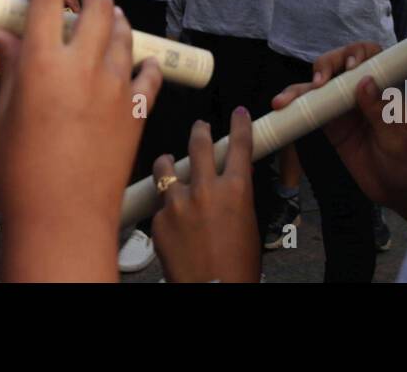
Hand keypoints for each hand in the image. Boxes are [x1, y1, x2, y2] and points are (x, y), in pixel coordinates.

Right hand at [0, 0, 163, 281]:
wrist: (63, 216)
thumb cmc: (26, 174)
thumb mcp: (4, 114)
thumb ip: (11, 68)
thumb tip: (3, 37)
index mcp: (43, 64)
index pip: (48, 2)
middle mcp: (84, 67)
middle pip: (97, 6)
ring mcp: (115, 86)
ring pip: (124, 33)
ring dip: (117, 19)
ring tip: (111, 16)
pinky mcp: (136, 109)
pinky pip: (149, 73)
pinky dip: (145, 62)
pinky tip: (140, 61)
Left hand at [151, 109, 260, 282]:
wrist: (213, 292)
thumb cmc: (236, 266)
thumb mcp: (248, 225)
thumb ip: (237, 198)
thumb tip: (231, 184)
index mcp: (236, 191)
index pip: (239, 145)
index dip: (240, 125)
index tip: (239, 114)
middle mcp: (206, 190)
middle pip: (198, 144)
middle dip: (199, 130)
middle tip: (200, 127)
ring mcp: (178, 203)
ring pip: (166, 166)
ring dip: (169, 163)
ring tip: (168, 164)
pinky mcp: (158, 219)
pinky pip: (159, 203)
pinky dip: (165, 206)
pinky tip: (171, 218)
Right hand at [271, 43, 406, 223]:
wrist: (398, 191)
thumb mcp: (398, 138)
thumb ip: (381, 112)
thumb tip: (364, 81)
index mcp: (383, 89)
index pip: (370, 57)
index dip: (357, 54)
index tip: (350, 68)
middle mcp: (361, 93)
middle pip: (338, 65)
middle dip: (325, 66)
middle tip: (318, 83)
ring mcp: (343, 108)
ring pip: (318, 88)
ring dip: (299, 89)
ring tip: (282, 101)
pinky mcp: (330, 126)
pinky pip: (309, 111)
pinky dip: (294, 108)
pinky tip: (282, 110)